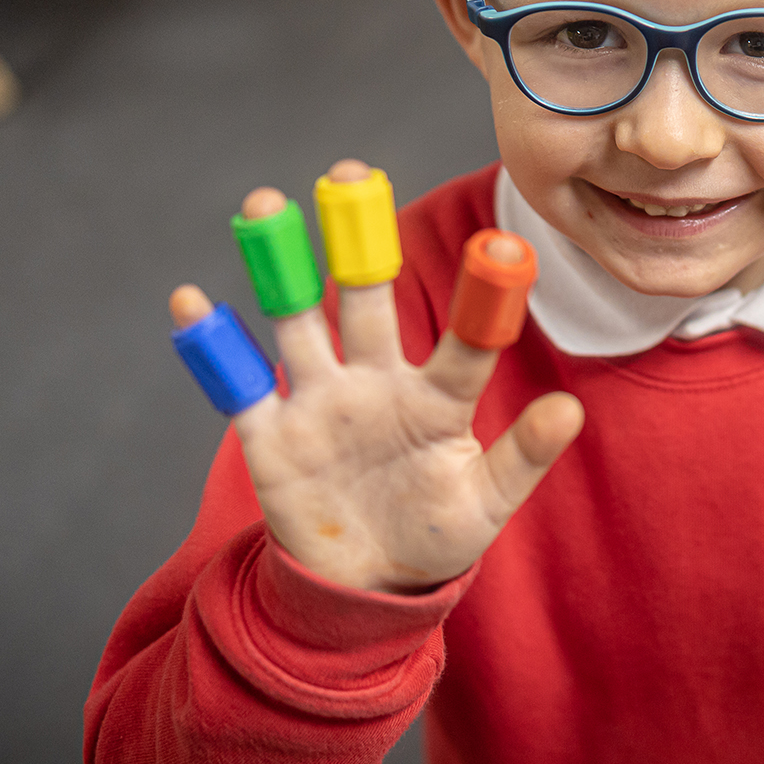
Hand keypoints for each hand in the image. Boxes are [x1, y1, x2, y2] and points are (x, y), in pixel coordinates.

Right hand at [170, 159, 583, 592]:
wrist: (367, 589)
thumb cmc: (437, 536)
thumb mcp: (485, 504)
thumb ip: (523, 457)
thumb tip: (571, 410)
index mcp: (437, 398)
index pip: (464, 339)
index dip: (482, 296)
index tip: (500, 247)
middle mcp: (377, 381)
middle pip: (367, 298)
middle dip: (356, 237)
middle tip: (350, 175)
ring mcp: (321, 402)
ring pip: (298, 319)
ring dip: (280, 265)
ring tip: (264, 207)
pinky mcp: (272, 436)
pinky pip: (239, 384)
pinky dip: (212, 345)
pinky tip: (191, 298)